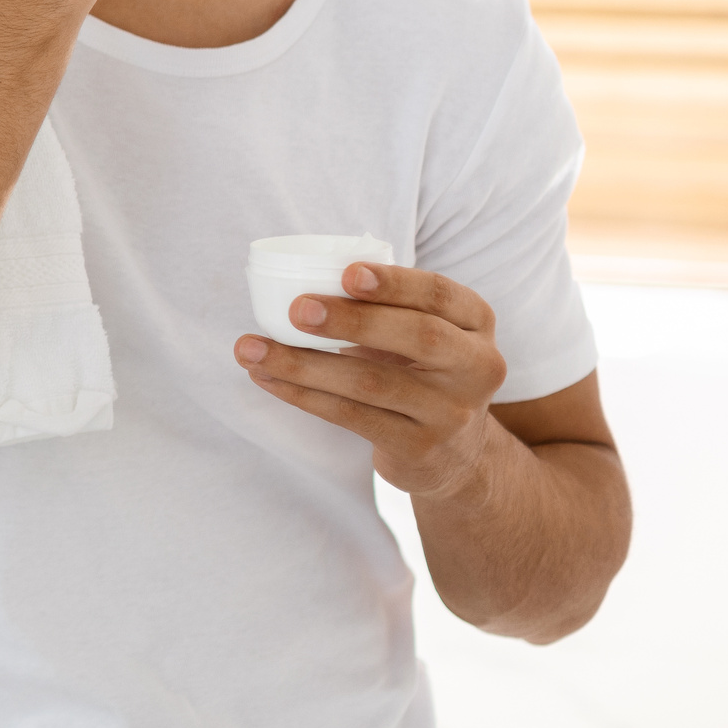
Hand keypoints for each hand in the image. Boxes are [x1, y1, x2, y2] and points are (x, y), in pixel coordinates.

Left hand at [235, 262, 511, 499]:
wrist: (456, 454)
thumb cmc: (421, 370)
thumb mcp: (427, 332)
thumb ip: (387, 305)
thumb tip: (299, 280)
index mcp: (475, 324)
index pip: (440, 295)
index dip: (395, 283)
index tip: (347, 273)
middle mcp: (476, 367)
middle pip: (418, 337)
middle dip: (352, 320)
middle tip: (295, 310)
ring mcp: (451, 412)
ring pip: (371, 383)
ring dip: (302, 363)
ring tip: (251, 348)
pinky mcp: (419, 447)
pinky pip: (350, 416)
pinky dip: (302, 394)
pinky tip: (266, 377)